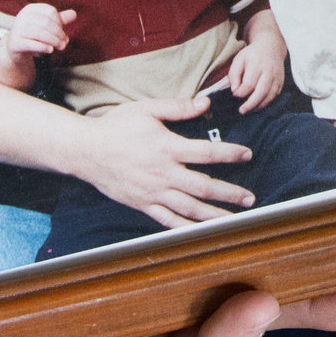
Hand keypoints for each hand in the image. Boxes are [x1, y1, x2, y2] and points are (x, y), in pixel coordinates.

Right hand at [0, 281, 335, 336]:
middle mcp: (179, 327)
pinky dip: (307, 247)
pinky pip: (269, 255)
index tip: (253, 306)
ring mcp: (204, 292)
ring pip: (277, 294)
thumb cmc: (7, 298)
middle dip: (320, 315)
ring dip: (334, 288)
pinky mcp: (217, 255)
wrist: (14, 250)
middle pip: (255, 331)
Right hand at [4, 3, 73, 58]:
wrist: (14, 47)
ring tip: (61, 47)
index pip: (50, 12)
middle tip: (65, 43)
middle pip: (46, 23)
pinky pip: (31, 44)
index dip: (60, 22)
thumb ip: (60, 19)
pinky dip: (43, 47)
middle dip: (59, 33)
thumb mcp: (46, 25)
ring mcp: (17, 29)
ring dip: (54, 41)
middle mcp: (22, 17)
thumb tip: (74, 14)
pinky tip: (51, 50)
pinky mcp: (15, 42)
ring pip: (40, 33)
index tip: (63, 32)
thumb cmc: (33, 33)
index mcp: (31, 9)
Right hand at [71, 98, 255, 226]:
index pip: (207, 153)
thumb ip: (178, 107)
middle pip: (204, 187)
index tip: (247, 154)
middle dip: (230, 193)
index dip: (230, 154)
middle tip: (250, 198)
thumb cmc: (116, 126)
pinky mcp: (143, 204)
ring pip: (189, 209)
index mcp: (167, 148)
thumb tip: (206, 103)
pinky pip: (168, 221)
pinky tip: (202, 233)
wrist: (86, 150)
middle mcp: (163, 174)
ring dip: (214, 215)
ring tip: (235, 221)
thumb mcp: (147, 109)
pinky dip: (187, 228)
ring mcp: (153, 192)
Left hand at [228, 11, 287, 112]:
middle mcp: (269, 71)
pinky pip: (274, 97)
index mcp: (257, 64)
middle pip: (261, 92)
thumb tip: (235, 91)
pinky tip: (257, 105)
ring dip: (258, 106)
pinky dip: (265, 103)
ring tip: (248, 110)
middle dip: (251, 104)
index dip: (241, 92)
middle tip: (242, 111)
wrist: (271, 47)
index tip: (235, 94)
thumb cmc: (252, 55)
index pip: (249, 83)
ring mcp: (277, 78)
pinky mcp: (281, 83)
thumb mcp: (239, 60)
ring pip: (269, 96)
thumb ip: (234, 75)